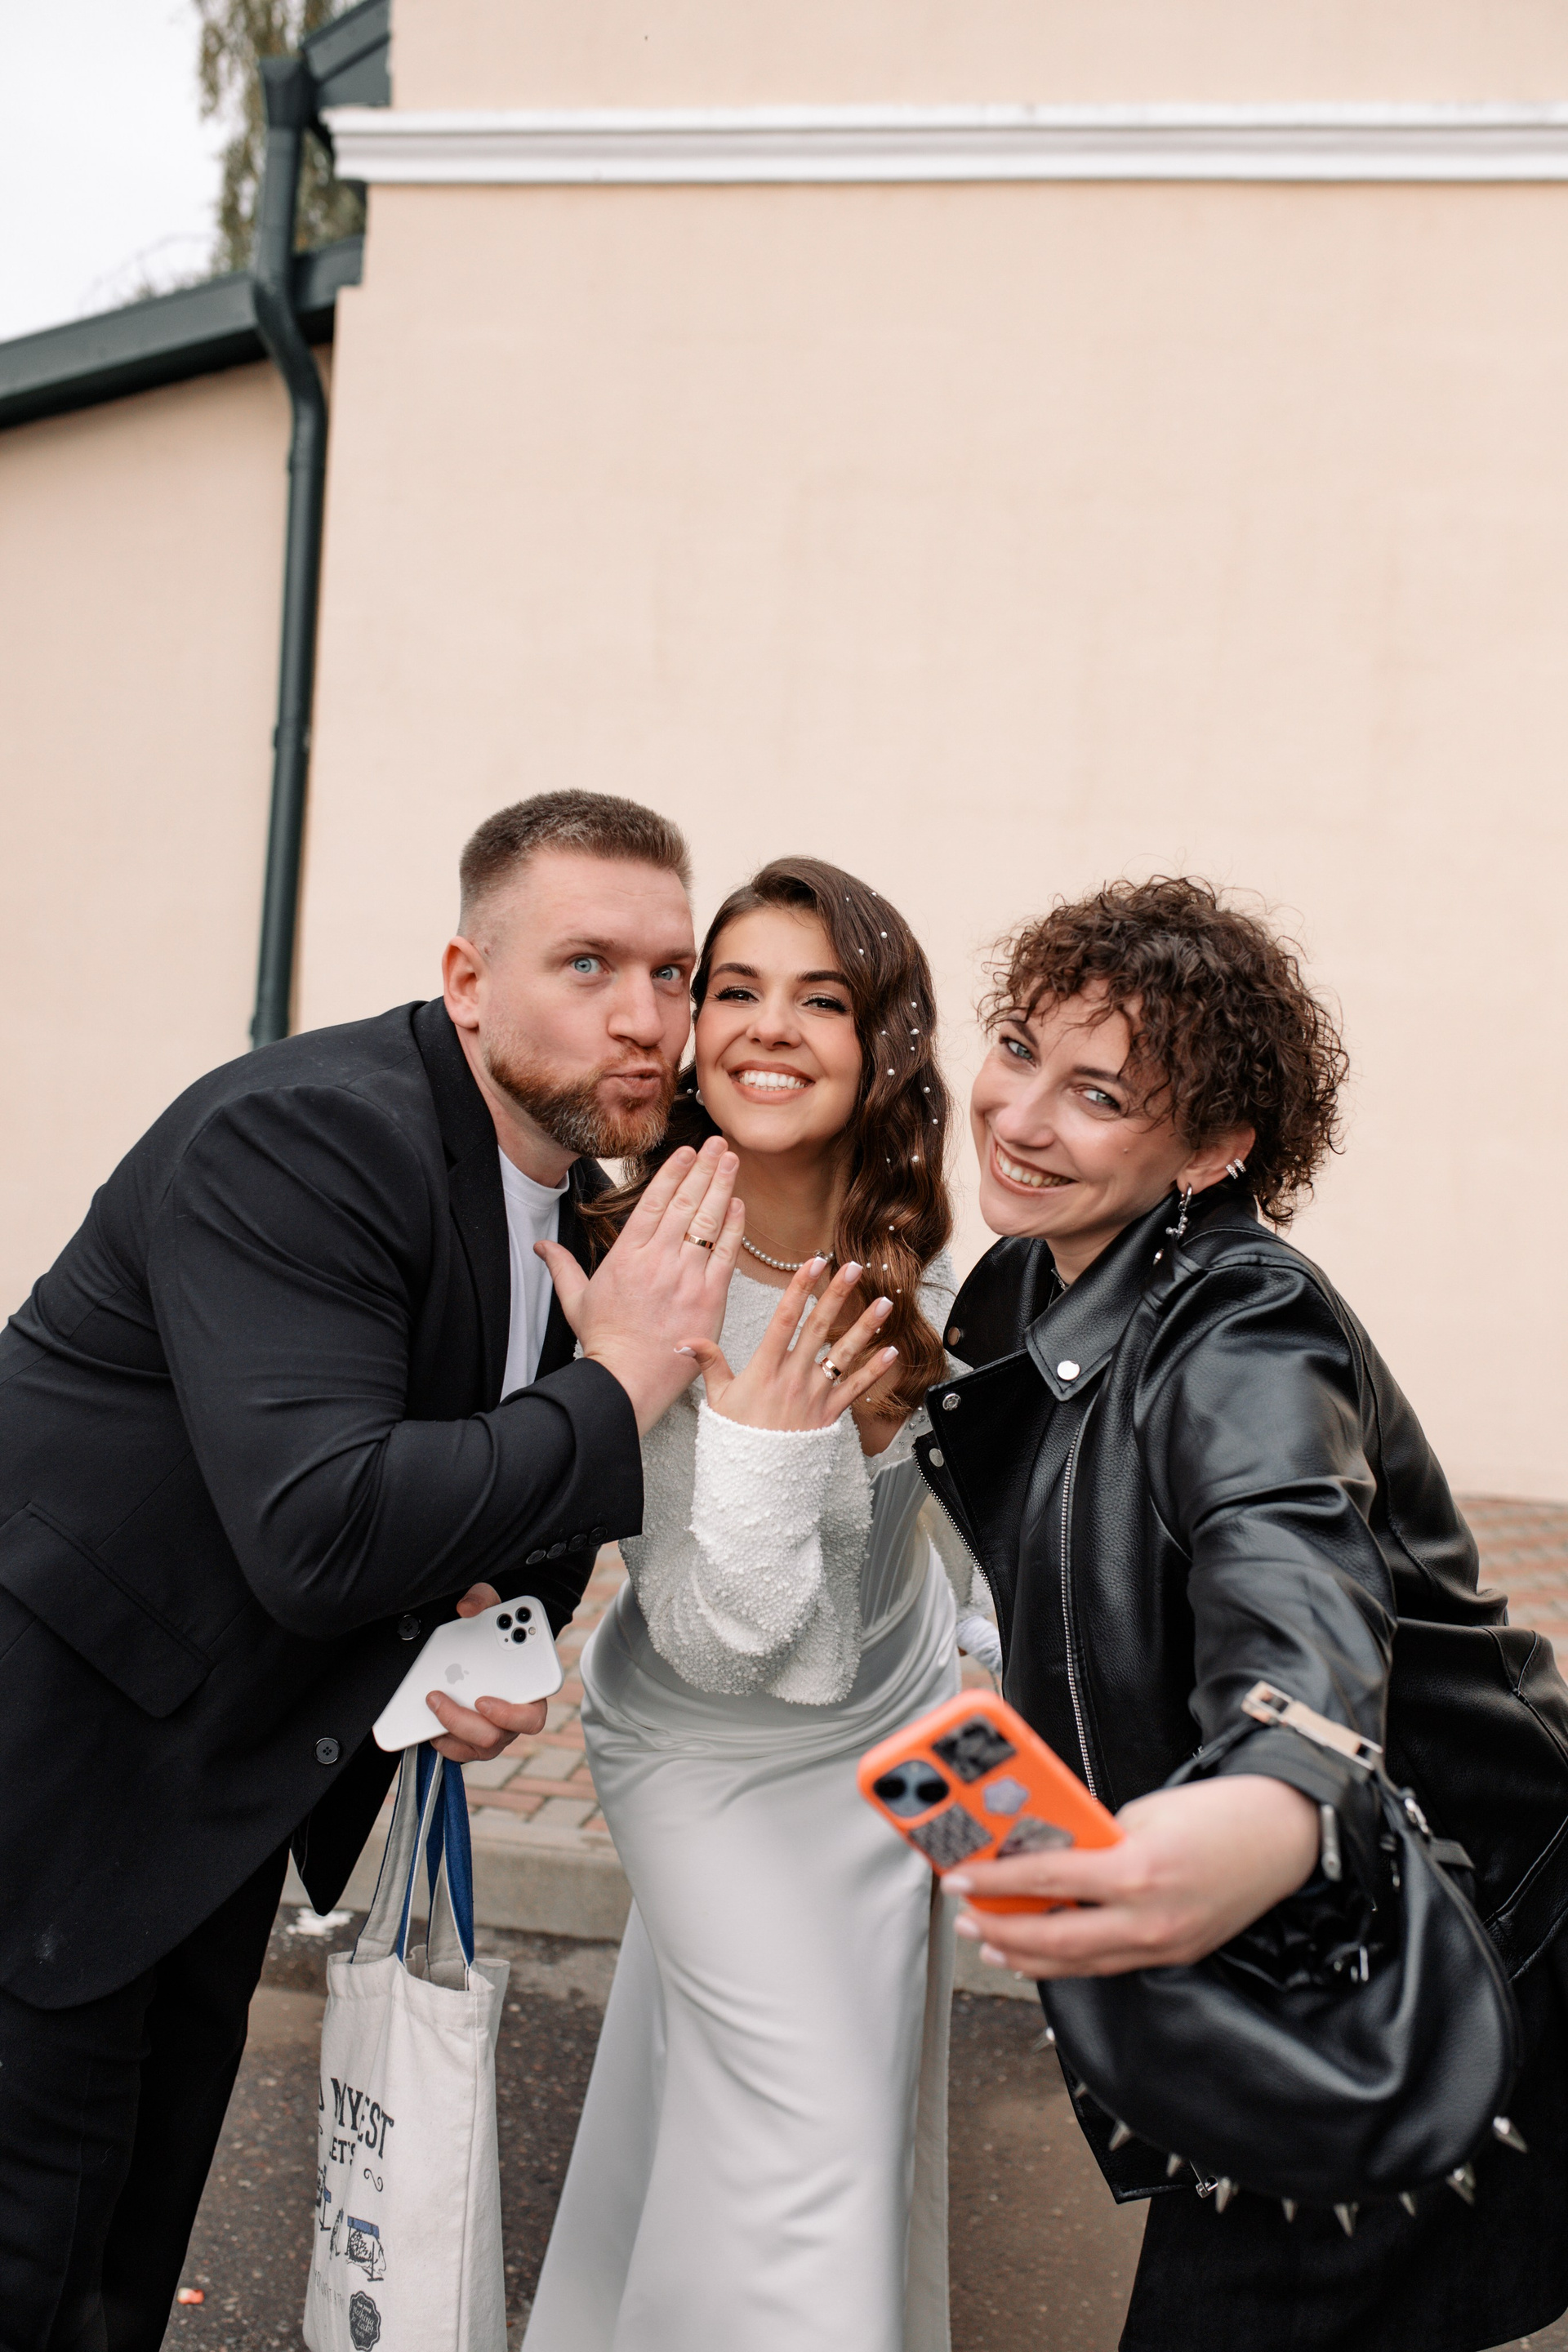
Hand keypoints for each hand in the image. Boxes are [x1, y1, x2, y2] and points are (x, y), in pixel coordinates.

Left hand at [426, 1582, 549, 1761]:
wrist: (485, 1646)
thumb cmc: (494, 1631)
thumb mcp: (491, 1608)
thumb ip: (483, 1599)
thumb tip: (467, 1607)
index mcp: (531, 1691)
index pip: (533, 1716)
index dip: (510, 1715)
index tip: (482, 1700)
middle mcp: (514, 1719)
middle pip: (496, 1736)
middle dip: (462, 1720)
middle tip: (437, 1697)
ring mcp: (496, 1733)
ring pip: (477, 1747)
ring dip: (449, 1727)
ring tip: (430, 1701)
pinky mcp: (475, 1740)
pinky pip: (460, 1752)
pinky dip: (442, 1741)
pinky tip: (428, 1723)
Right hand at [536, 1138, 743, 1433]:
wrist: (627, 1378)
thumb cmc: (605, 1343)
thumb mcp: (575, 1300)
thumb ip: (561, 1266)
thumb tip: (541, 1246)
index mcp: (627, 1255)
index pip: (655, 1201)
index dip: (673, 1172)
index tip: (687, 1153)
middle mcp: (658, 1259)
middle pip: (686, 1202)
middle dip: (705, 1168)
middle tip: (719, 1144)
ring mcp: (685, 1276)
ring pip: (708, 1222)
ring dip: (722, 1187)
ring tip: (732, 1161)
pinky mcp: (708, 1297)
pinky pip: (725, 1254)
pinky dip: (733, 1228)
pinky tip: (738, 1206)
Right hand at [681, 1257, 899, 1431]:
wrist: (755, 1482)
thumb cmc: (735, 1439)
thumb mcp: (717, 1398)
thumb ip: (708, 1362)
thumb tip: (685, 1340)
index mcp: (764, 1369)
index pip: (784, 1319)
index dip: (799, 1288)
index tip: (813, 1262)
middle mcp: (793, 1378)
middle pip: (818, 1328)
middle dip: (836, 1294)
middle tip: (854, 1267)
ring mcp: (814, 1396)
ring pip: (844, 1354)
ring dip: (865, 1327)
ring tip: (884, 1302)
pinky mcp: (829, 1416)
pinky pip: (856, 1389)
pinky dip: (875, 1371)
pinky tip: (891, 1351)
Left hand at [943, 1774, 1319, 1978]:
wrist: (1285, 1834)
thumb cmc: (1217, 1813)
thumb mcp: (1142, 1814)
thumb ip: (1094, 1840)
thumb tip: (1045, 1855)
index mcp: (1136, 1872)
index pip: (1046, 1880)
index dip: (994, 1882)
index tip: (958, 1879)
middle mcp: (1148, 1920)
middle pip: (1054, 1939)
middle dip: (1000, 1932)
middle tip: (965, 1918)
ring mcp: (1164, 1946)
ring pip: (1079, 1964)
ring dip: (1028, 1956)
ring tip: (992, 1943)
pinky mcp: (1176, 1955)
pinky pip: (1109, 1964)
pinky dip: (1071, 1961)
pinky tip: (1046, 1952)